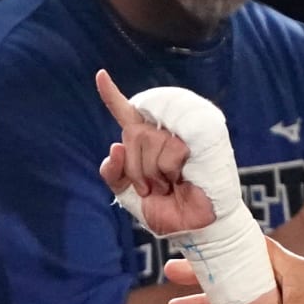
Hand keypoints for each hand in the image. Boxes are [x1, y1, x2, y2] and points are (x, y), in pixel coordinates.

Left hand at [95, 70, 216, 236]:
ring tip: (169, 184)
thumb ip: (113, 172)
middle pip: (132, 133)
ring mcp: (184, 131)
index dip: (112, 95)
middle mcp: (165, 130)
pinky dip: (169, 169)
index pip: (127, 113)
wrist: (193, 228)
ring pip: (149, 139)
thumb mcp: (128, 194)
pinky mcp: (203, 135)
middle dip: (136, 168)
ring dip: (153, 172)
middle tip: (152, 187)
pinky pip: (171, 146)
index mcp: (147, 140)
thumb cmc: (167, 208)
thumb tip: (115, 146)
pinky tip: (181, 178)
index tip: (100, 76)